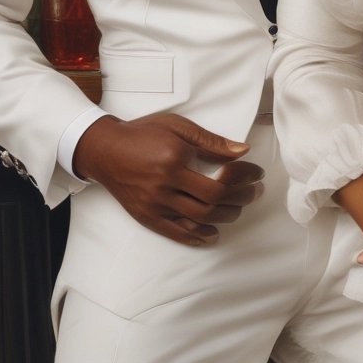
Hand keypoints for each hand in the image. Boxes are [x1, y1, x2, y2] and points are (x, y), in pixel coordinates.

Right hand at [72, 112, 264, 245]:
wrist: (106, 150)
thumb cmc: (143, 133)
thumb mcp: (178, 127)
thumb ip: (211, 141)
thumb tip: (243, 151)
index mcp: (175, 159)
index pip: (219, 181)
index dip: (243, 180)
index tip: (256, 174)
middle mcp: (165, 185)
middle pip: (213, 204)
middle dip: (240, 199)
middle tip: (255, 192)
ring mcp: (155, 204)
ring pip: (199, 220)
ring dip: (225, 217)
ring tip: (238, 208)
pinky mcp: (147, 217)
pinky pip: (177, 232)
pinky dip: (198, 236)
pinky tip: (213, 232)